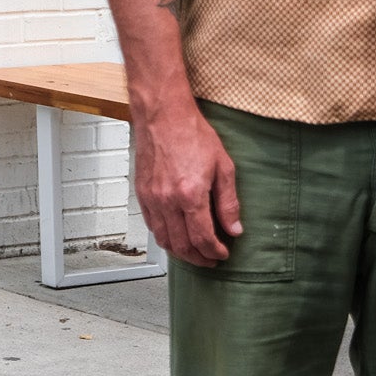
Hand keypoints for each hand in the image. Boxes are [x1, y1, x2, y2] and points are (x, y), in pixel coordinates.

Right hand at [132, 100, 241, 265]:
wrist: (163, 115)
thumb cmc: (193, 134)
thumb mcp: (223, 166)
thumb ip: (228, 202)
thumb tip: (234, 228)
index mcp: (190, 195)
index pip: (202, 238)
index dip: (214, 252)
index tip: (222, 254)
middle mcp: (167, 201)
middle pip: (182, 245)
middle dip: (198, 258)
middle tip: (211, 259)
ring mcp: (152, 199)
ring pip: (164, 240)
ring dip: (181, 252)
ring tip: (196, 253)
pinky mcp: (142, 194)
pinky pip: (152, 226)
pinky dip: (165, 238)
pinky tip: (177, 237)